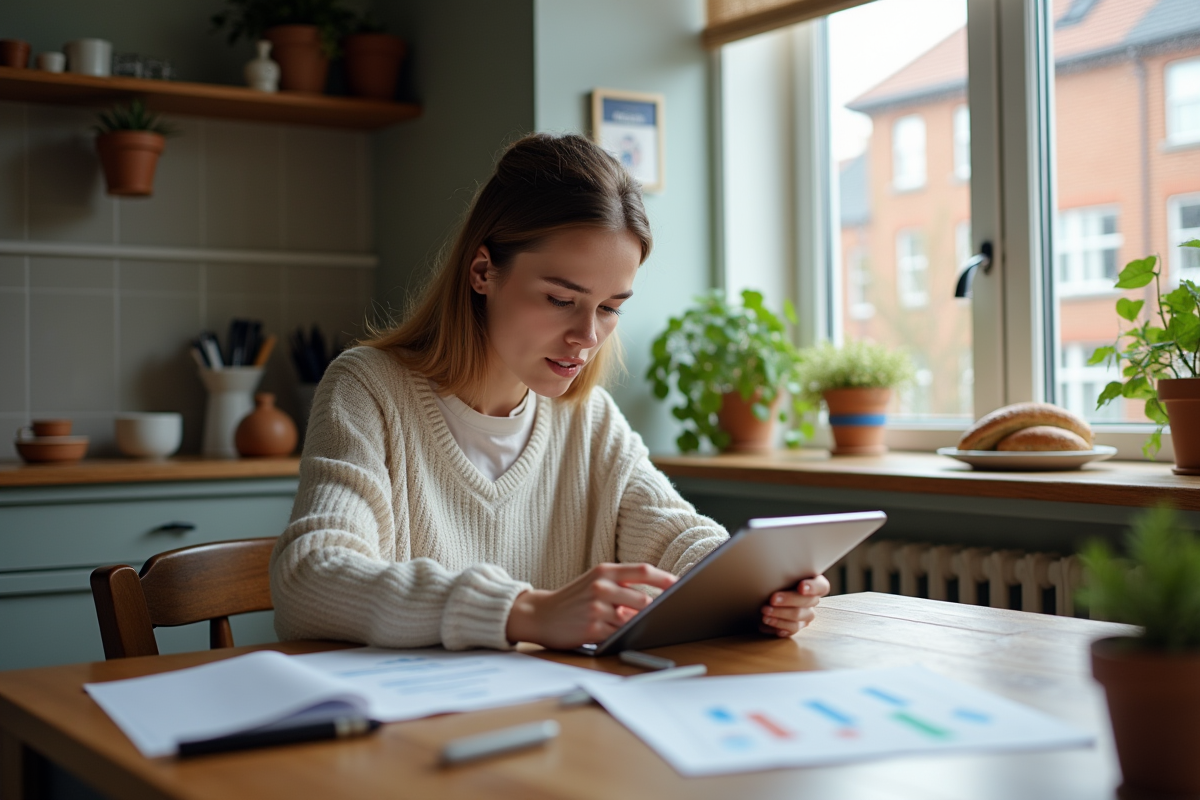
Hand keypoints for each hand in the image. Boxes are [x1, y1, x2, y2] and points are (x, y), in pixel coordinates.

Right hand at [506, 563, 677, 649]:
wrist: (540, 614)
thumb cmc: (572, 599)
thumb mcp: (594, 582)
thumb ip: (622, 586)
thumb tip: (654, 598)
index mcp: (604, 571)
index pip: (643, 570)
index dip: (666, 578)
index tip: (683, 584)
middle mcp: (601, 586)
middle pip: (644, 598)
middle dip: (657, 610)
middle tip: (669, 614)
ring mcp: (597, 608)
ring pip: (633, 619)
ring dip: (641, 625)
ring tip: (646, 627)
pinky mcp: (592, 629)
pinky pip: (619, 634)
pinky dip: (626, 636)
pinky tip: (625, 636)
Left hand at [760, 574, 829, 637]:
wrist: (766, 592)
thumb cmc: (776, 577)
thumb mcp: (781, 570)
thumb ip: (783, 569)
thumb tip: (772, 561)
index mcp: (813, 583)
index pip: (821, 586)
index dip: (813, 587)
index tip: (801, 587)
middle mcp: (812, 600)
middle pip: (807, 602)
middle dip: (788, 600)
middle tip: (772, 599)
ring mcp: (806, 614)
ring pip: (798, 618)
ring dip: (780, 616)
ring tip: (764, 614)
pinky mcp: (796, 626)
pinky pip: (790, 629)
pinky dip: (777, 627)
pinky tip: (765, 624)